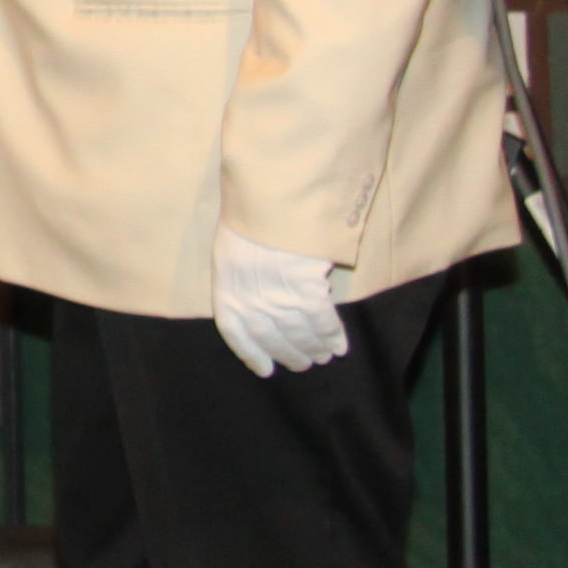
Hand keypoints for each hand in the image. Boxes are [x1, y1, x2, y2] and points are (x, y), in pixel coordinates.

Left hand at [207, 224, 351, 377]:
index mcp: (227, 289)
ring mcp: (278, 298)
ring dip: (314, 349)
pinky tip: (340, 344)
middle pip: (271, 338)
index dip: (251, 355)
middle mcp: (250, 301)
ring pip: (299, 334)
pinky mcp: (306, 290)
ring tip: (324, 356)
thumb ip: (241, 276)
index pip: (235, 334)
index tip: (265, 370)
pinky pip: (322, 321)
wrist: (269, 197)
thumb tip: (262, 298)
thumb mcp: (231, 248)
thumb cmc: (248, 217)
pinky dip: (332, 336)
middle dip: (290, 354)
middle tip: (304, 364)